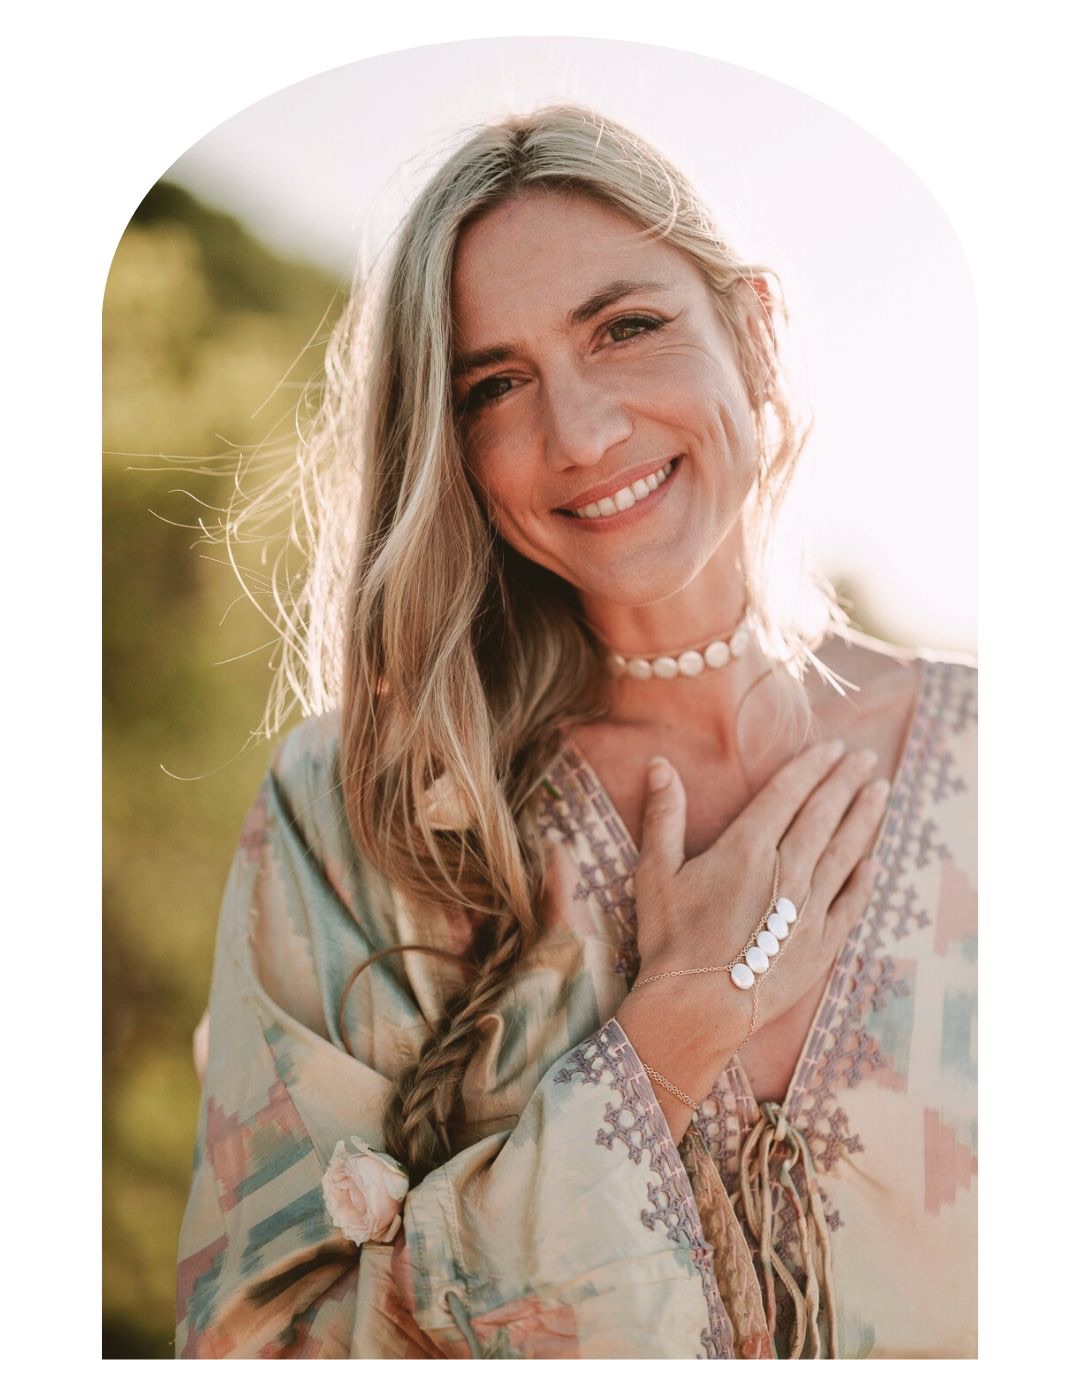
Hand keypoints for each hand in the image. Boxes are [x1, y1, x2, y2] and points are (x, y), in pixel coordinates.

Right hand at [631, 739, 888, 1045]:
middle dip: (846, 782)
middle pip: (823, 815)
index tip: (833, 748)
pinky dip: (863, 881)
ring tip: (880, 793)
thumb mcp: (655, 872)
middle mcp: (786, 871)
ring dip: (863, 819)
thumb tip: (660, 764)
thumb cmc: (670, 938)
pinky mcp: (821, 944)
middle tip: (865, 759)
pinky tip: (872, 863)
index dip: (812, 767)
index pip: (788, 794)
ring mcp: (809, 909)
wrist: (697, 1006)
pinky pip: (850, 904)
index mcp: (747, 848)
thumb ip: (663, 815)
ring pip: (844, 852)